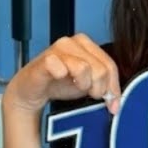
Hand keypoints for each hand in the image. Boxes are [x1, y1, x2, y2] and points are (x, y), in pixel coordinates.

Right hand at [5, 34, 121, 114]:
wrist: (31, 90)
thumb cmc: (58, 83)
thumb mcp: (88, 85)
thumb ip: (104, 87)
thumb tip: (116, 102)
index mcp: (87, 45)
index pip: (110, 66)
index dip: (113, 88)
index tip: (112, 106)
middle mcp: (74, 42)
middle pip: (101, 69)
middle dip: (98, 88)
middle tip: (89, 95)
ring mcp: (59, 48)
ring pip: (85, 68)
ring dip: (82, 84)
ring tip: (75, 87)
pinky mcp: (46, 58)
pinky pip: (62, 68)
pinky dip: (63, 77)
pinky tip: (59, 80)